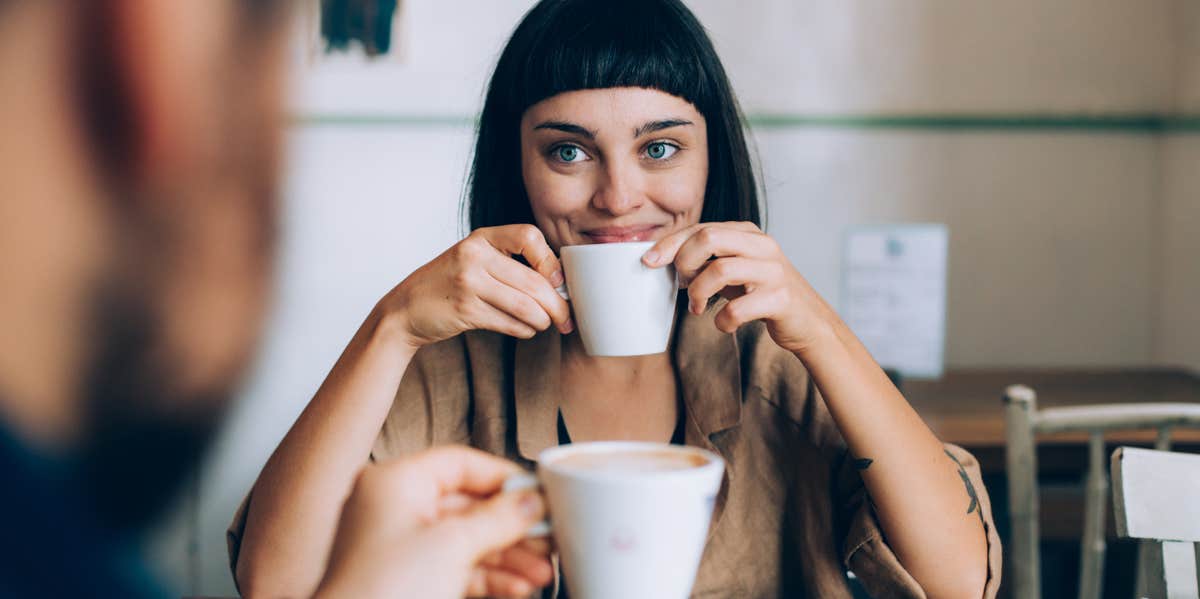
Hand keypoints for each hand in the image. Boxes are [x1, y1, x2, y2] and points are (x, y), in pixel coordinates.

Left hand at [315, 446, 552, 598]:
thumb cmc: (381, 592)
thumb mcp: (452, 546)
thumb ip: (498, 519)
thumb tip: (530, 501)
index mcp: (393, 484)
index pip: (459, 463)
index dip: (503, 478)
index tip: (538, 493)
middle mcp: (393, 510)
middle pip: (467, 505)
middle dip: (512, 526)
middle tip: (547, 535)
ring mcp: (399, 548)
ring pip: (466, 541)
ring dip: (508, 557)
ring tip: (541, 571)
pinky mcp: (407, 581)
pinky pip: (455, 568)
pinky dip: (488, 577)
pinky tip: (517, 588)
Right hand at [381, 224, 572, 349]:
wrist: (406, 308)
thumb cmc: (448, 284)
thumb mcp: (474, 259)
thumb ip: (509, 263)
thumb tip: (559, 283)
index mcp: (482, 238)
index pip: (528, 236)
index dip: (550, 260)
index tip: (559, 281)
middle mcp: (474, 255)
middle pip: (533, 281)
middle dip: (557, 304)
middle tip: (566, 317)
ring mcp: (468, 283)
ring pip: (525, 305)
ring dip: (542, 320)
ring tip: (545, 324)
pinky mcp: (465, 310)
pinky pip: (509, 323)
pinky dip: (524, 330)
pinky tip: (525, 329)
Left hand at [643, 222, 837, 355]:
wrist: (807, 321)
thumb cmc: (762, 293)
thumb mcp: (735, 268)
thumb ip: (707, 258)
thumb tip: (660, 257)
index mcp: (748, 233)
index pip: (701, 228)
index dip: (670, 244)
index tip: (648, 261)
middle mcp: (763, 246)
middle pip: (709, 238)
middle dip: (685, 262)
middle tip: (682, 285)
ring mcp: (774, 271)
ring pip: (720, 270)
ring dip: (698, 293)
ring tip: (697, 308)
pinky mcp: (781, 299)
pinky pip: (737, 309)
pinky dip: (722, 321)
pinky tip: (724, 324)